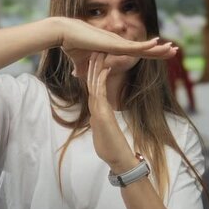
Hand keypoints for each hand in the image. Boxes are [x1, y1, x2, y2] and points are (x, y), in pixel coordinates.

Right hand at [57, 18, 175, 76]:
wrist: (64, 34)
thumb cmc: (71, 45)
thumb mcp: (80, 62)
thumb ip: (81, 68)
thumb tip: (76, 75)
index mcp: (114, 47)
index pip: (136, 52)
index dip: (150, 53)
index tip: (162, 53)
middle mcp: (119, 43)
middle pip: (144, 49)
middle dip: (160, 51)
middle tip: (175, 50)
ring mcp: (117, 42)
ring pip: (142, 47)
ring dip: (158, 49)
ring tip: (173, 49)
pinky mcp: (113, 43)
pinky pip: (133, 46)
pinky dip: (145, 45)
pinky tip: (157, 43)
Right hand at [86, 52, 137, 172]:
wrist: (117, 158)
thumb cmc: (112, 147)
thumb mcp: (105, 130)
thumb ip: (100, 122)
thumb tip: (96, 118)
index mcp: (98, 109)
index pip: (94, 87)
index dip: (93, 73)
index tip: (94, 59)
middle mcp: (97, 108)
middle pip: (92, 82)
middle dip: (92, 66)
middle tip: (93, 50)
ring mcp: (98, 110)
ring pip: (94, 85)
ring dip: (95, 69)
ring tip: (96, 54)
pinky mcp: (101, 114)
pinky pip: (100, 93)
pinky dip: (100, 80)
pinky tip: (103, 69)